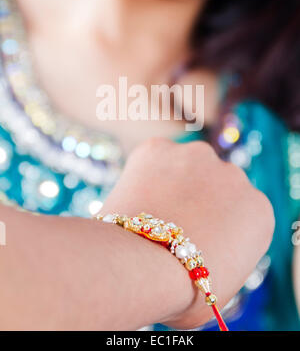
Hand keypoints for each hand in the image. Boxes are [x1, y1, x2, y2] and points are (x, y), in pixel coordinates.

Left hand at [101, 138, 274, 328]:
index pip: (236, 213)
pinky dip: (144, 173)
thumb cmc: (182, 291)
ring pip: (183, 167)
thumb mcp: (220, 287)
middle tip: (170, 224)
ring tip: (149, 212)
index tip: (196, 239)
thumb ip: (220, 260)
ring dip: (171, 183)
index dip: (214, 226)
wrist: (143, 267)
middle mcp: (233, 176)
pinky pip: (153, 158)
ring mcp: (196, 157)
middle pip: (214, 185)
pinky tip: (135, 198)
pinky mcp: (159, 148)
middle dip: (196, 200)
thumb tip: (204, 258)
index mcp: (257, 211)